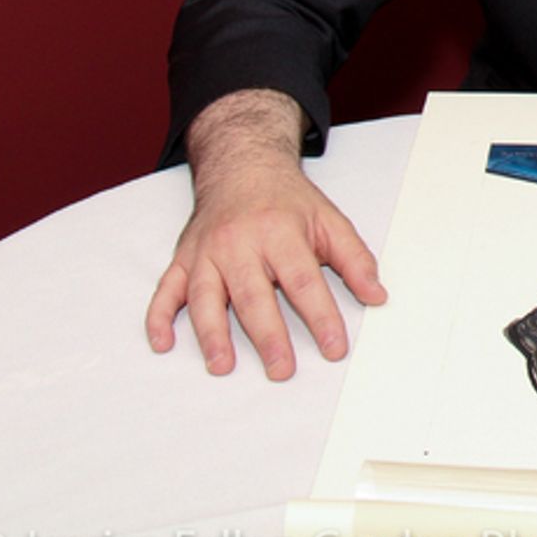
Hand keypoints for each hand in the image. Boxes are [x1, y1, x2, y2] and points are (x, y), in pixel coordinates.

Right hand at [145, 91, 386, 379]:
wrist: (243, 166)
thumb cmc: (288, 201)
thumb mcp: (329, 220)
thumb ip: (354, 258)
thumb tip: (377, 296)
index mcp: (280, 232)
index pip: (302, 280)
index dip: (321, 315)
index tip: (334, 347)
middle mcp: (240, 243)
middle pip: (253, 294)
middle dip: (268, 336)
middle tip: (282, 370)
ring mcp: (207, 252)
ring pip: (205, 296)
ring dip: (211, 333)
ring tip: (222, 366)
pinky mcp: (183, 259)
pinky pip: (165, 290)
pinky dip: (159, 317)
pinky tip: (162, 343)